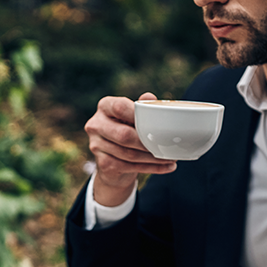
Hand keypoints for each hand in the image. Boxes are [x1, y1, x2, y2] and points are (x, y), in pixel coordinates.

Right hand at [84, 91, 176, 206]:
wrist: (113, 160)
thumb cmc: (127, 130)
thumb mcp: (134, 117)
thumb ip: (141, 108)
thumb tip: (150, 98)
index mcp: (105, 106)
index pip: (120, 107)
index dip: (138, 115)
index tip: (157, 122)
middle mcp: (96, 125)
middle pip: (124, 135)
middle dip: (147, 142)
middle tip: (167, 145)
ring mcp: (96, 145)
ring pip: (129, 154)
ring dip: (153, 158)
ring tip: (171, 157)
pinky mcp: (102, 163)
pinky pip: (129, 167)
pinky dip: (151, 168)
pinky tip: (166, 167)